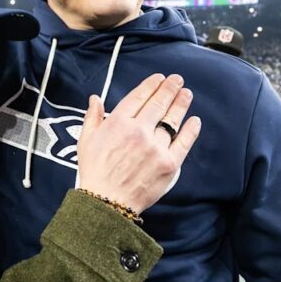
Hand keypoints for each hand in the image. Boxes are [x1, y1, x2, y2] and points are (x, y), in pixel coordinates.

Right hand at [77, 74, 200, 214]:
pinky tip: (194, 120)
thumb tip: (95, 98)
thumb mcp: (86, 140)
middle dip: (170, 88)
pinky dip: (191, 130)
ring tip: (186, 95)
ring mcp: (155, 147)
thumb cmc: (95, 172)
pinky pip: (183, 142)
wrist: (106, 202)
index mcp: (118, 122)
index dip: (152, 85)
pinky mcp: (169, 163)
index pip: (139, 96)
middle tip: (177, 80)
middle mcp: (139, 131)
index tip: (159, 79)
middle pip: (159, 103)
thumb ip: (93, 117)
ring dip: (181, 104)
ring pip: (172, 120)